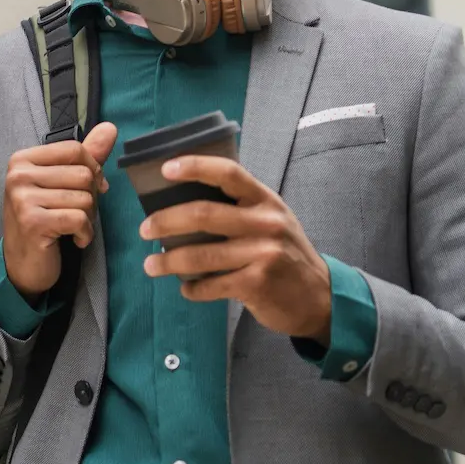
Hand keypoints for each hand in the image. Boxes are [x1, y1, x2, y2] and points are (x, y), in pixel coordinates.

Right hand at [1, 123, 117, 298]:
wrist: (23, 264)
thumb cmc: (44, 220)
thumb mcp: (62, 184)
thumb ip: (85, 156)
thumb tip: (110, 128)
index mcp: (22, 159)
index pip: (74, 149)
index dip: (93, 169)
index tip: (90, 189)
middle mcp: (18, 175)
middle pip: (83, 174)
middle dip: (91, 198)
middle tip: (77, 214)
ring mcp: (22, 198)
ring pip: (84, 198)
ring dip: (88, 218)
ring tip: (73, 228)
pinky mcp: (32, 222)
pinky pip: (79, 219)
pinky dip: (85, 233)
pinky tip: (75, 240)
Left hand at [138, 155, 332, 342]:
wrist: (319, 296)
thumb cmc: (285, 253)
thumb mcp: (272, 220)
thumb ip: (239, 207)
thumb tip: (182, 200)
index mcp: (265, 200)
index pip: (228, 173)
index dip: (195, 167)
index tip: (165, 169)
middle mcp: (266, 223)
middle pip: (204, 214)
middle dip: (166, 221)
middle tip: (145, 230)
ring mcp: (263, 254)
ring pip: (201, 255)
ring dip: (168, 261)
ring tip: (151, 265)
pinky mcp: (256, 284)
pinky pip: (211, 285)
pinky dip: (192, 289)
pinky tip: (185, 288)